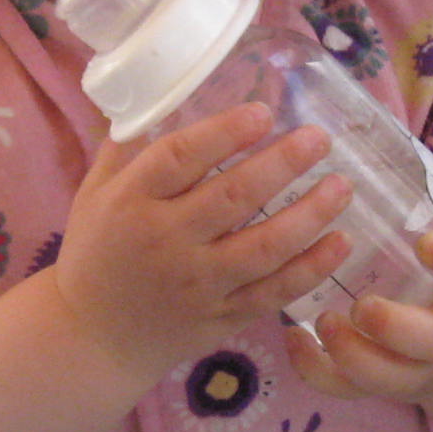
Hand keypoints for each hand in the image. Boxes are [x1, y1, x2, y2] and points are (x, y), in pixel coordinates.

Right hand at [52, 101, 353, 379]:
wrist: (91, 338)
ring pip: (264, 246)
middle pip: (234, 197)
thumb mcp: (94, 196)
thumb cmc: (95, 256)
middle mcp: (166, 241)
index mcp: (131, 203)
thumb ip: (127, 148)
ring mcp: (198, 284)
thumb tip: (160, 92)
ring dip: (310, 214)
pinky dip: (312, 268)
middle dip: (283, 163)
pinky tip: (341, 241)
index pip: (180, 158)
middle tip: (319, 139)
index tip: (263, 113)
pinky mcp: (222, 317)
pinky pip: (274, 292)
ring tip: (341, 186)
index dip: (225, 133)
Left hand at [284, 162, 432, 416]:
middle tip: (363, 306)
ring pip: (392, 379)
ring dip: (354, 357)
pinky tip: (294, 339)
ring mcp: (424, 363)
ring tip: (322, 323)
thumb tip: (404, 144)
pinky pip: (354, 391)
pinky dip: (320, 373)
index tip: (427, 241)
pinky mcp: (391, 380)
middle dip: (397, 329)